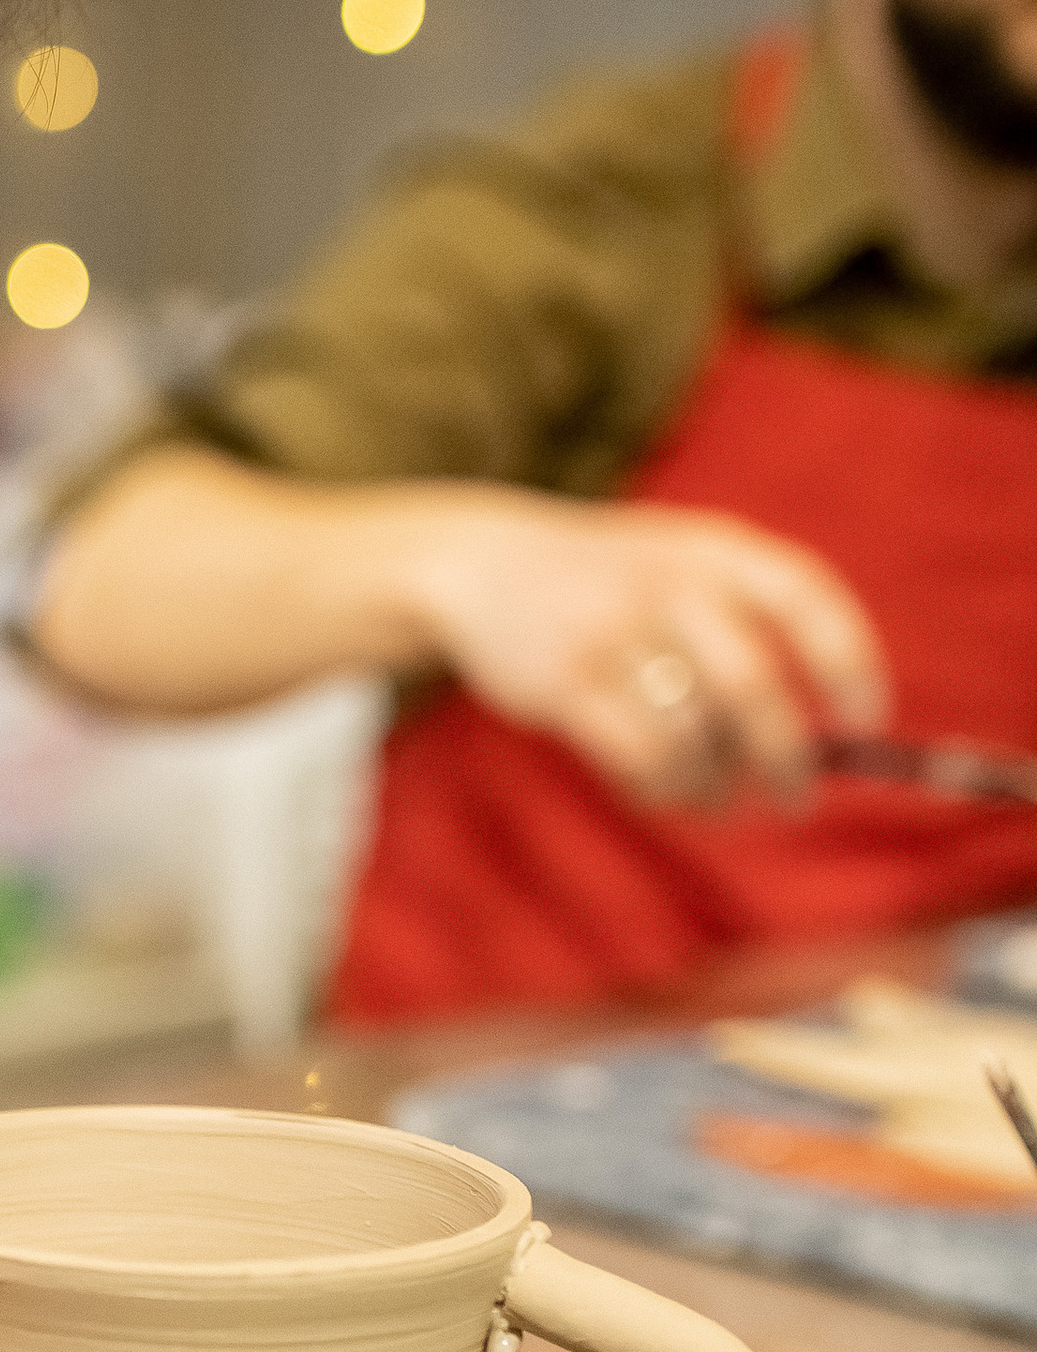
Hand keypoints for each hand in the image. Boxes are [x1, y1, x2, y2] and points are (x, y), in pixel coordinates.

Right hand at [407, 488, 888, 810]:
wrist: (483, 564)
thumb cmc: (610, 585)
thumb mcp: (681, 570)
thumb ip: (749, 633)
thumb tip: (823, 747)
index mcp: (715, 549)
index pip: (806, 597)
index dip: (847, 663)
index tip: (867, 722)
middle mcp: (669, 584)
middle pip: (752, 686)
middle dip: (784, 757)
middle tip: (797, 800)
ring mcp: (613, 632)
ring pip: (692, 737)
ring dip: (713, 786)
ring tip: (715, 802)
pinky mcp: (565, 682)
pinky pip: (638, 758)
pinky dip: (661, 791)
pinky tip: (663, 793)